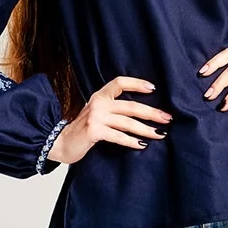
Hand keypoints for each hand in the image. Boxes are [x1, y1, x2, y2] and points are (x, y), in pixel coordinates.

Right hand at [47, 76, 173, 163]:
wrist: (60, 142)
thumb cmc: (83, 129)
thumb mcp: (97, 113)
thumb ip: (113, 109)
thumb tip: (142, 112)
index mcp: (100, 96)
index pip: (119, 82)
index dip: (137, 83)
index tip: (153, 88)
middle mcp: (98, 103)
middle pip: (130, 105)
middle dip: (151, 112)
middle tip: (167, 118)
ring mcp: (96, 117)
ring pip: (127, 122)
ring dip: (146, 129)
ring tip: (160, 134)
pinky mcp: (94, 131)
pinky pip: (118, 136)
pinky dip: (131, 141)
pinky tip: (141, 145)